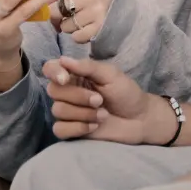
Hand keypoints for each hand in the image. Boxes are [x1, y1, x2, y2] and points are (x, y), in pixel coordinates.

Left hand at [39, 0, 114, 43]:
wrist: (115, 3)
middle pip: (57, 10)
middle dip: (55, 14)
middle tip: (62, 13)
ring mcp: (96, 13)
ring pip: (66, 26)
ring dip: (66, 26)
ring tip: (75, 20)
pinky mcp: (99, 28)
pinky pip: (76, 37)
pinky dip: (76, 35)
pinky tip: (81, 28)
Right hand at [43, 56, 171, 144]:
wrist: (139, 119)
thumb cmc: (126, 93)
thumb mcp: (111, 74)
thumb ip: (88, 67)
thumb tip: (63, 59)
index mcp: (76, 75)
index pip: (50, 68)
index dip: (54, 72)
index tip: (66, 78)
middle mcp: (69, 92)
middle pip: (54, 91)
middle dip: (78, 96)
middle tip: (100, 100)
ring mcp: (69, 112)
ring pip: (58, 110)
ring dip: (83, 113)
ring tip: (103, 115)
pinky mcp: (71, 130)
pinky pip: (59, 129)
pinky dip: (77, 128)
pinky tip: (94, 126)